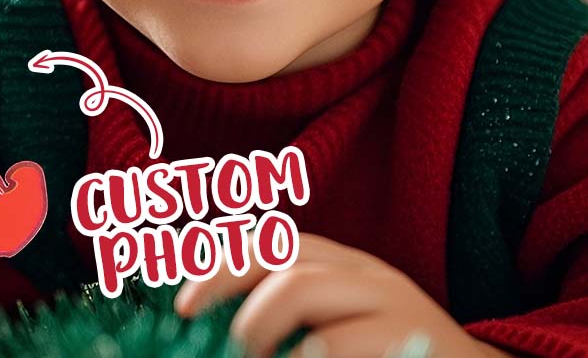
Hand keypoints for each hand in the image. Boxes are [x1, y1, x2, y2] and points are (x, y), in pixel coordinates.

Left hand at [174, 232, 515, 357]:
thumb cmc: (394, 357)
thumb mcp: (341, 327)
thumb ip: (290, 318)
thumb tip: (216, 323)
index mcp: (342, 264)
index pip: (271, 242)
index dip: (220, 262)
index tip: (183, 299)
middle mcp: (363, 271)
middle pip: (278, 258)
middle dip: (225, 282)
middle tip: (193, 321)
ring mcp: (387, 301)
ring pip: (298, 287)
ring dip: (256, 323)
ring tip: (244, 349)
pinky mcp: (405, 337)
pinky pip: (332, 342)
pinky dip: (302, 354)